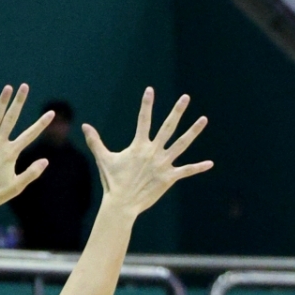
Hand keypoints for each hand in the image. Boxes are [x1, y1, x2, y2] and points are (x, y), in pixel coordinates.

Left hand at [0, 85, 53, 217]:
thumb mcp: (17, 187)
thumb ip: (31, 173)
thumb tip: (46, 161)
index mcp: (11, 154)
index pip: (29, 135)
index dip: (41, 124)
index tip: (51, 113)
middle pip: (11, 119)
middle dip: (19, 102)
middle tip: (25, 86)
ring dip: (2, 101)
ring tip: (8, 87)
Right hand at [83, 88, 211, 219]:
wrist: (122, 204)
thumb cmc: (113, 182)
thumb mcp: (104, 159)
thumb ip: (96, 141)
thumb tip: (84, 126)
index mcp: (139, 146)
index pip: (143, 119)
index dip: (147, 104)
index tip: (150, 90)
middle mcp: (153, 152)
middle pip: (168, 127)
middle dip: (177, 111)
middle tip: (185, 97)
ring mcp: (163, 164)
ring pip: (181, 144)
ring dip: (193, 132)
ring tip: (203, 119)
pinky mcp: (169, 178)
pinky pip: (186, 171)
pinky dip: (198, 168)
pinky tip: (210, 163)